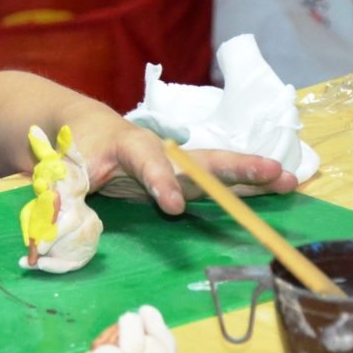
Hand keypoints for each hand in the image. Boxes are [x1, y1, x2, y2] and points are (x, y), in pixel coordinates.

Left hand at [74, 119, 297, 214]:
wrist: (79, 125)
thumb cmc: (72, 144)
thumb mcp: (61, 166)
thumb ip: (66, 192)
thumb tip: (65, 226)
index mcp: (127, 145)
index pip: (147, 163)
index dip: (160, 184)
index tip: (173, 208)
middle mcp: (160, 152)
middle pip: (200, 160)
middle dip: (236, 168)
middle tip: (275, 172)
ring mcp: (173, 164)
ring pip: (216, 172)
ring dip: (252, 178)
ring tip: (292, 182)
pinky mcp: (178, 178)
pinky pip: (213, 184)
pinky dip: (243, 189)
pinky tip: (273, 193)